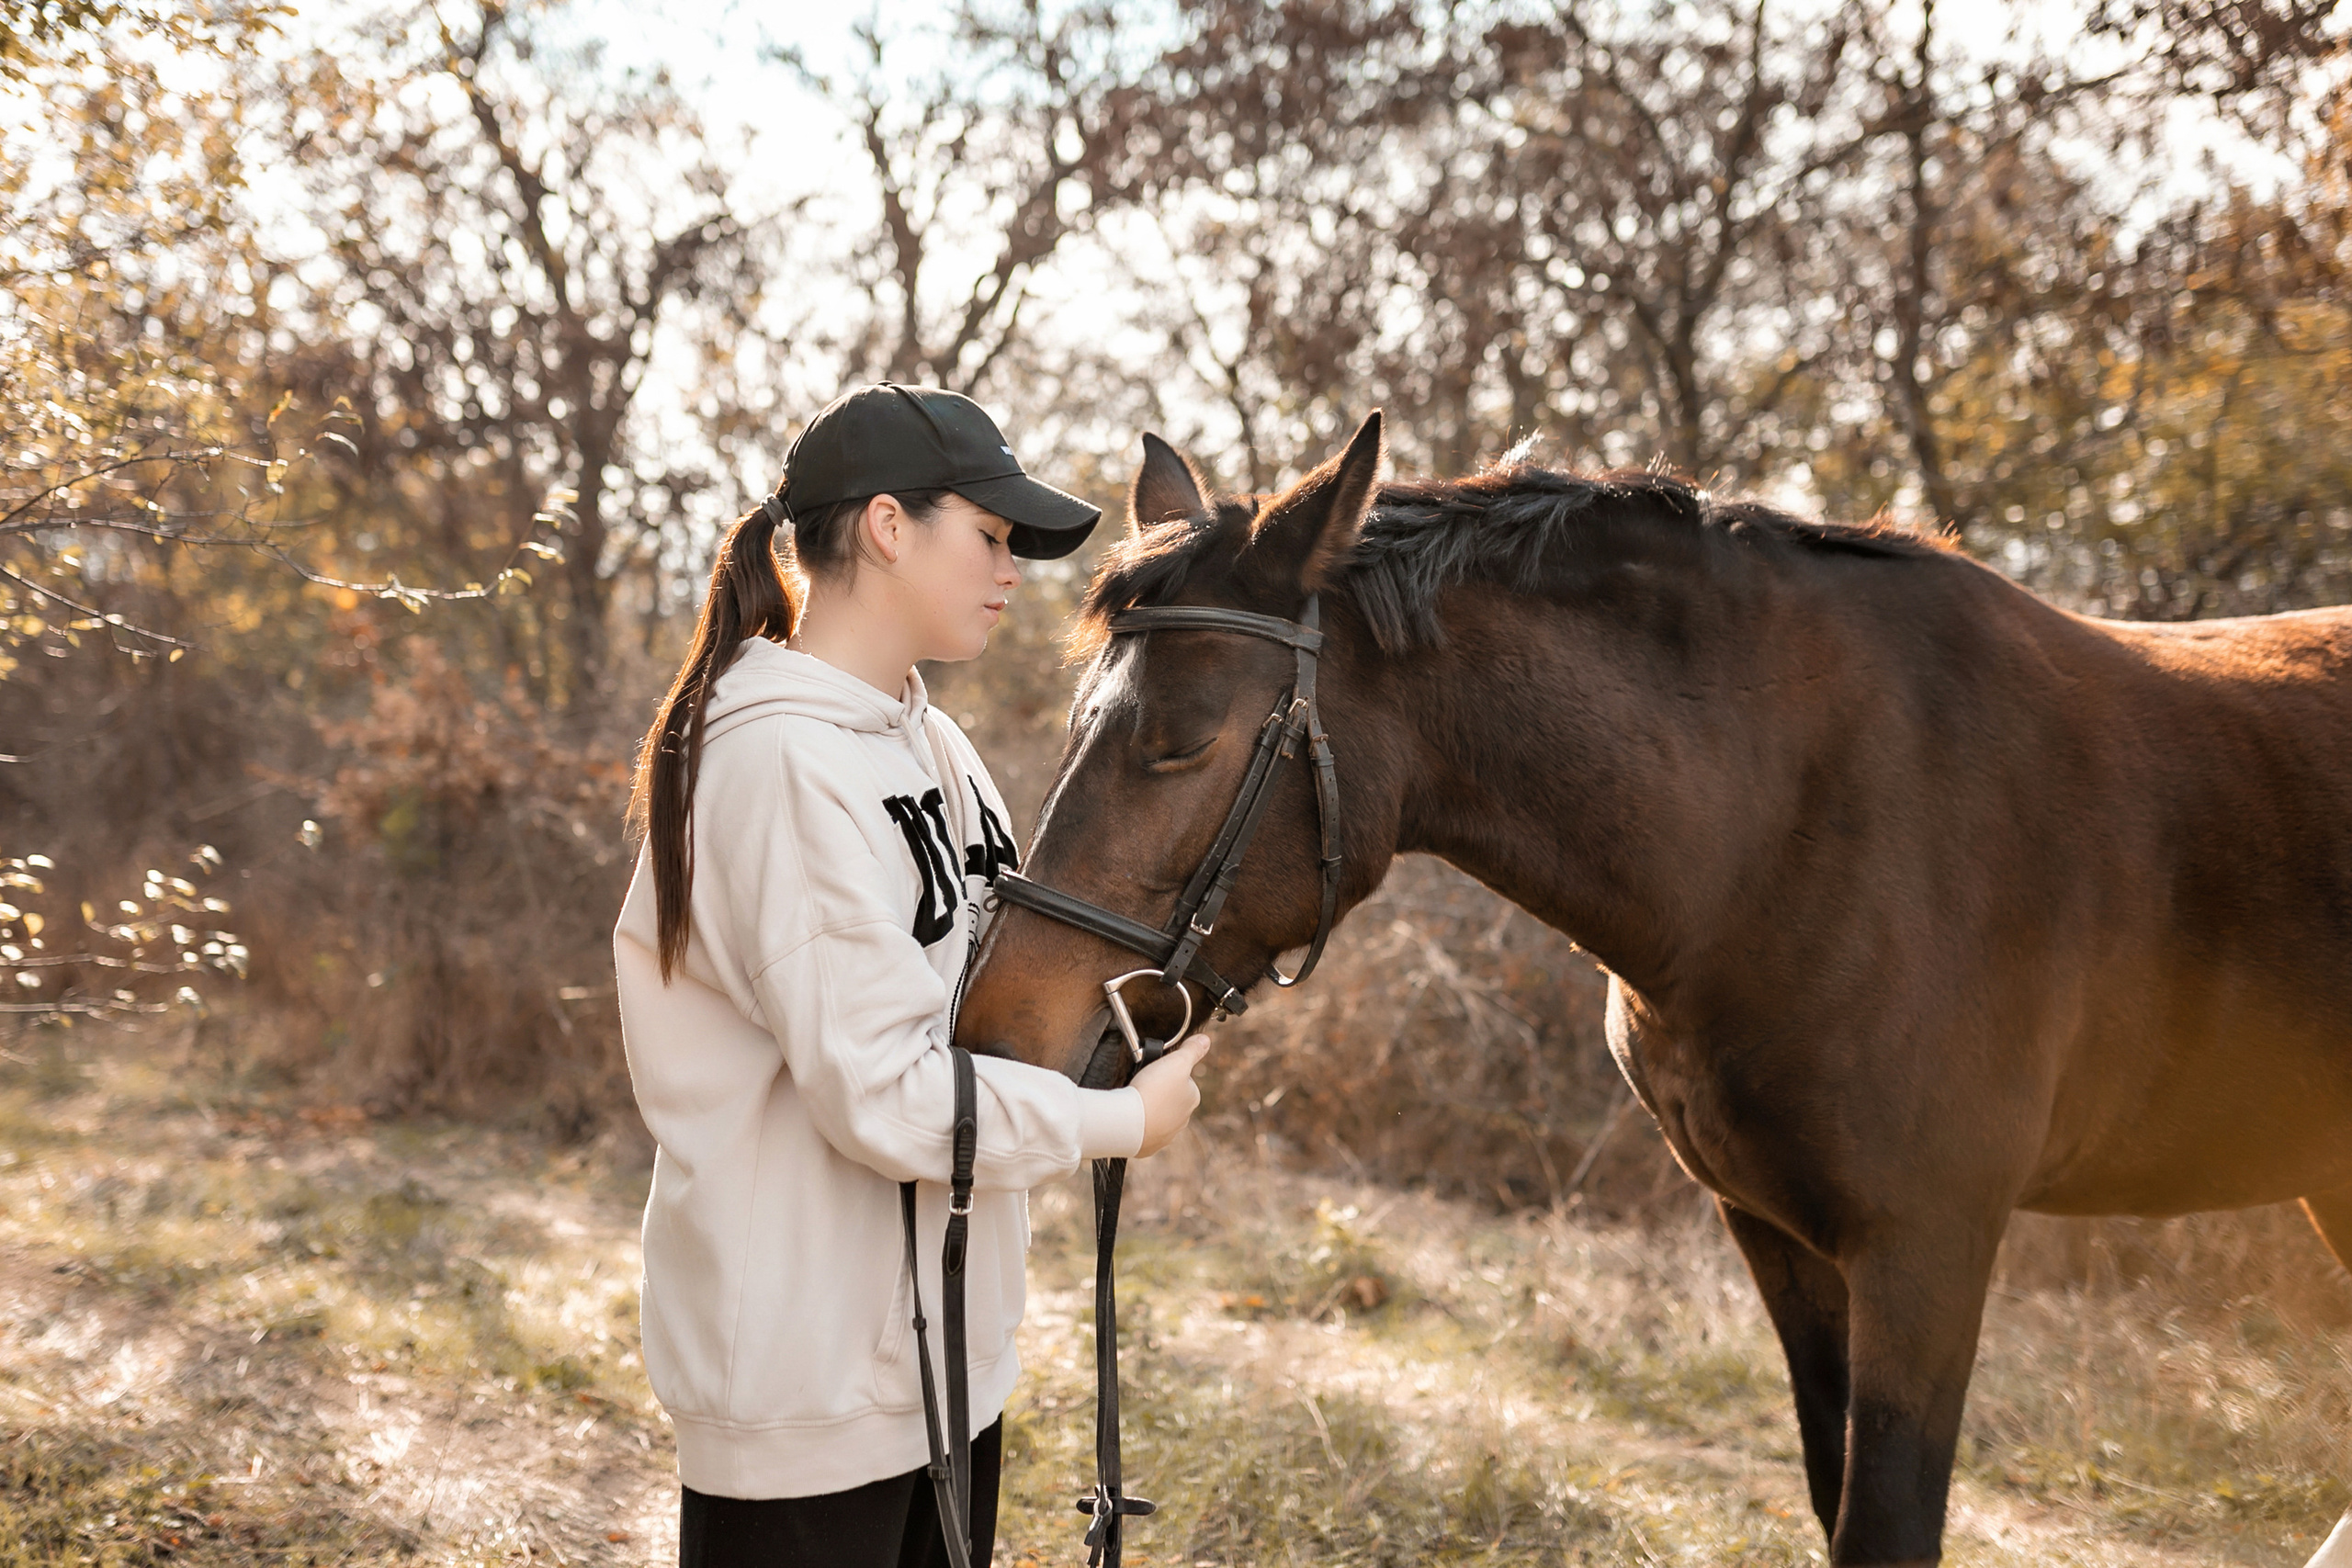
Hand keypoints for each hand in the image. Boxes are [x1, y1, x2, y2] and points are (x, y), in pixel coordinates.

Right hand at [1132, 1033, 1209, 1157]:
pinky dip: (1138, 1124)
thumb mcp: (1176, 1062)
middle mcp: (1183, 1119)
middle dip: (1158, 1091)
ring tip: (1134, 1100)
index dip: (1167, 1072)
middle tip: (1142, 1083)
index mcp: (1192, 1099)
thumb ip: (1192, 1050)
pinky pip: (1144, 1131)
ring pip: (1158, 1116)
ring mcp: (1166, 1135)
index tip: (1154, 1071)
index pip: (1183, 1080)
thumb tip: (1205, 1040)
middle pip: (1171, 1098)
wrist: (1130, 1122)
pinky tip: (1130, 1117)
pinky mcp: (1149, 1146)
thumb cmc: (1154, 1090)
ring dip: (1148, 1108)